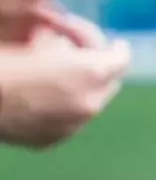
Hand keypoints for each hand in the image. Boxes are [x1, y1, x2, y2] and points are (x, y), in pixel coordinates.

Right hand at [0, 13, 129, 149]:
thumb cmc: (3, 62)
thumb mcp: (36, 40)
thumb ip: (65, 41)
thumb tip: (69, 41)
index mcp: (92, 71)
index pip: (121, 58)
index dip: (116, 48)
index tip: (115, 43)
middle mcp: (90, 102)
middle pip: (109, 82)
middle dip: (99, 66)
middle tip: (78, 55)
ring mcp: (72, 126)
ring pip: (89, 102)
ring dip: (79, 87)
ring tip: (50, 74)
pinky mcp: (52, 140)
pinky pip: (68, 120)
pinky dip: (62, 107)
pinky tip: (39, 97)